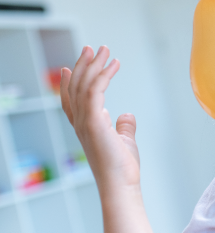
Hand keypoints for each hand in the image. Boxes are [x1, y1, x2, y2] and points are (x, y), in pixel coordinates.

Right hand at [61, 46, 140, 193]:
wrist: (120, 183)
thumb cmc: (122, 167)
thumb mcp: (124, 140)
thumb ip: (124, 126)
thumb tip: (127, 115)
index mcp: (85, 127)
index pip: (71, 100)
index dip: (68, 82)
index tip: (68, 66)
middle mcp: (81, 122)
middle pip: (76, 87)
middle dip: (82, 65)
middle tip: (92, 48)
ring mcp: (85, 122)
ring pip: (84, 85)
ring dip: (94, 64)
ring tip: (104, 50)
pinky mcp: (94, 121)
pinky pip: (95, 91)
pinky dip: (103, 75)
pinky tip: (113, 64)